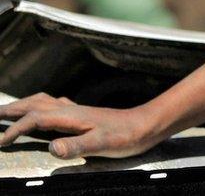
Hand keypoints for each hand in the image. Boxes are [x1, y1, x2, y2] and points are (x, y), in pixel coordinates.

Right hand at [0, 93, 161, 158]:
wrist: (145, 125)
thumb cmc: (126, 137)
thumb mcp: (102, 144)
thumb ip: (77, 146)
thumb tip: (52, 148)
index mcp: (70, 116)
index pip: (34, 119)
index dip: (15, 129)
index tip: (1, 142)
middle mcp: (70, 109)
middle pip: (34, 104)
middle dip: (12, 110)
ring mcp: (77, 110)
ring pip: (43, 101)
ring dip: (24, 105)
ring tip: (8, 111)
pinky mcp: (83, 114)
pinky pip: (54, 104)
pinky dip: (39, 106)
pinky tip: (42, 111)